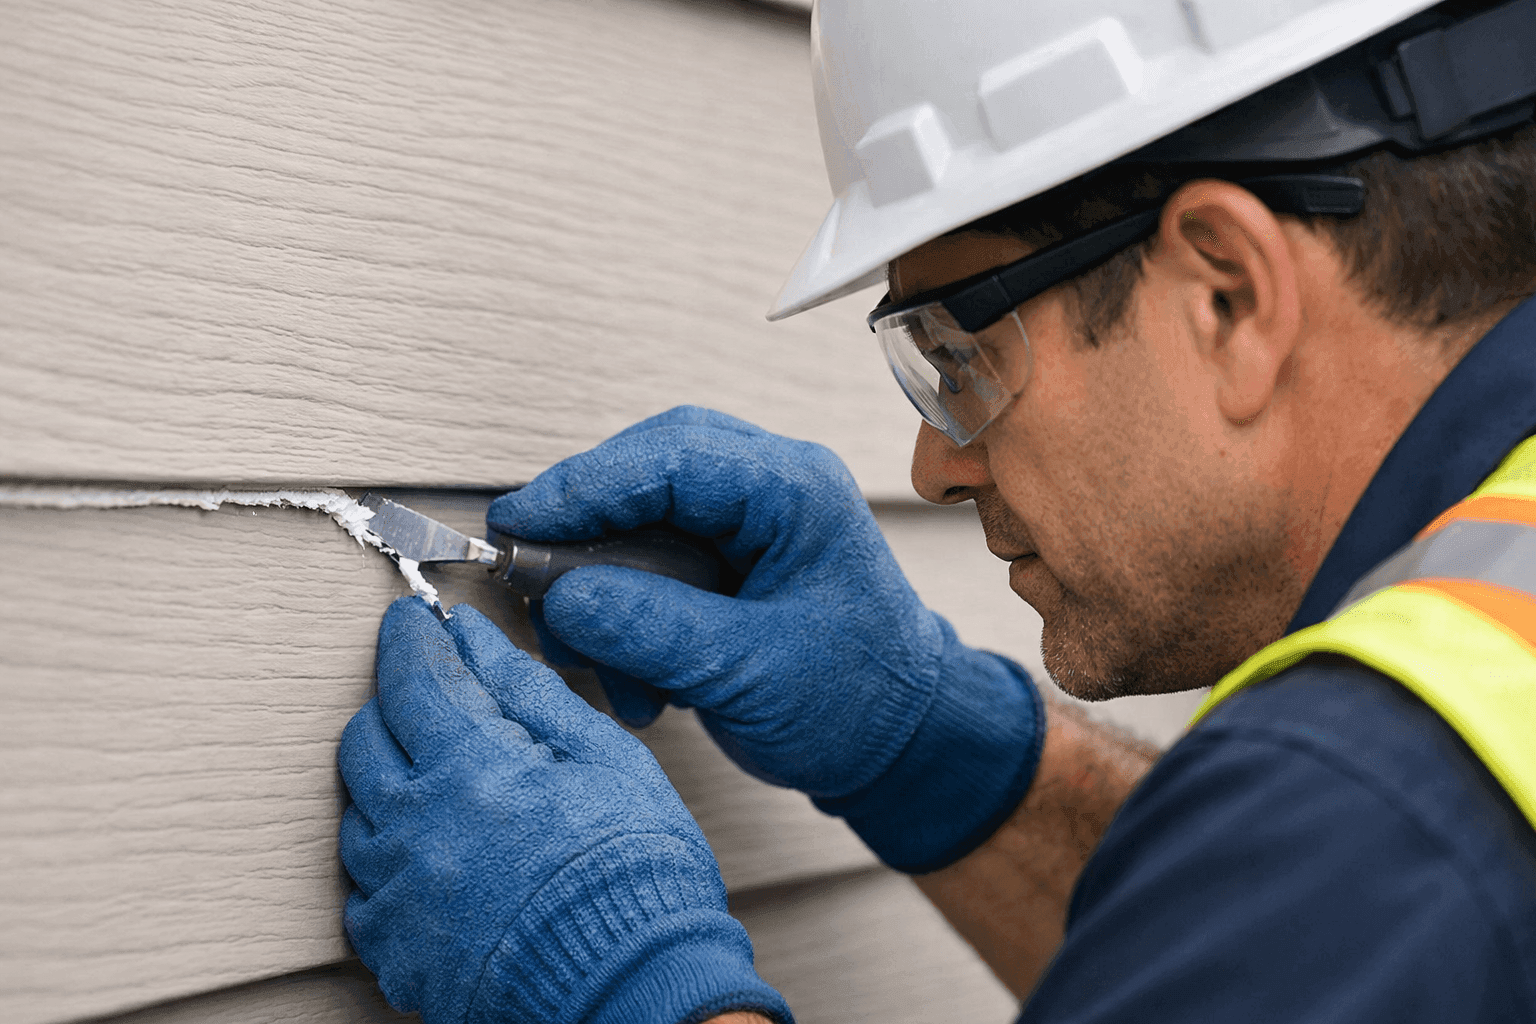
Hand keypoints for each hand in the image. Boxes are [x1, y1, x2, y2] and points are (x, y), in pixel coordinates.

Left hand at [338, 597, 791, 1023]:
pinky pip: (363, 888)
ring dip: (390, 783)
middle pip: (364, 738)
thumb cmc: (637, 869)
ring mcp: (399, 893)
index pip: (412, 678)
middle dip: (393, 704)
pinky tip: (436, 854)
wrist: (637, 984)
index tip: (413, 621)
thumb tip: (474, 637)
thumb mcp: (603, 756)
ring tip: (446, 784)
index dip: (409, 638)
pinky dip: (390, 859)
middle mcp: (416, 827)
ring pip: (357, 812)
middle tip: (432, 697)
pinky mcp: (397, 949)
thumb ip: (528, 691)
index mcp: (469, 768)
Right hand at [487, 407, 1043, 872]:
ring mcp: (746, 521)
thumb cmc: (860, 702)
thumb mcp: (750, 674)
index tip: (520, 523)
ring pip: (636, 519)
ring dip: (599, 589)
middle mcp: (770, 488)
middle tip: (531, 579)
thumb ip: (654, 629)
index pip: (671, 458)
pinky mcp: (724, 559)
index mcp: (796, 492)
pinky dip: (621, 615)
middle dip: (582, 532)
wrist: (900, 742)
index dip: (584, 486)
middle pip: (643, 473)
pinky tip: (631, 676)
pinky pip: (647, 560)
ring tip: (593, 658)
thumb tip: (564, 598)